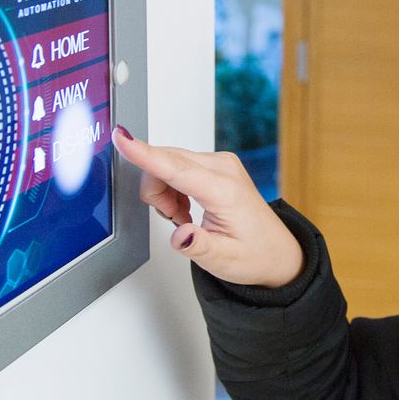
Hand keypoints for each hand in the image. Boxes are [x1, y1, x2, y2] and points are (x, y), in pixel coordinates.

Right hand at [108, 126, 306, 287]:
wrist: (276, 251)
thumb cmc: (254, 254)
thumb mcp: (223, 260)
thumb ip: (198, 246)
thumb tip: (180, 235)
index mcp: (224, 190)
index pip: (176, 168)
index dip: (144, 154)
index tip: (122, 138)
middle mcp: (223, 168)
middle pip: (165, 163)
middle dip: (157, 193)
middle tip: (176, 220)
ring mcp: (220, 162)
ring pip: (167, 163)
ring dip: (164, 192)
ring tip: (184, 217)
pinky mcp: (215, 164)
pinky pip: (176, 165)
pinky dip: (172, 188)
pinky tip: (187, 207)